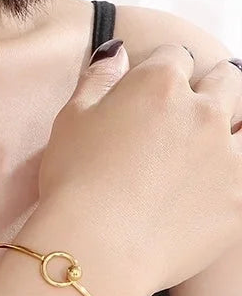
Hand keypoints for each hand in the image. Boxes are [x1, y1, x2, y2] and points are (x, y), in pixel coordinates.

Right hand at [37, 39, 241, 295]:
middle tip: (189, 112)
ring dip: (233, 127)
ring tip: (211, 147)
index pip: (175, 56)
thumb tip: (118, 50)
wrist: (97, 245)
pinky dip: (234, 176)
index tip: (151, 88)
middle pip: (228, 80)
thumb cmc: (74, 179)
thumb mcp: (70, 119)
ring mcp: (230, 156)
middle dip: (212, 88)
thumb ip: (98, 79)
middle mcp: (203, 111)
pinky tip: (217, 186)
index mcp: (158, 85)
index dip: (162, 69)